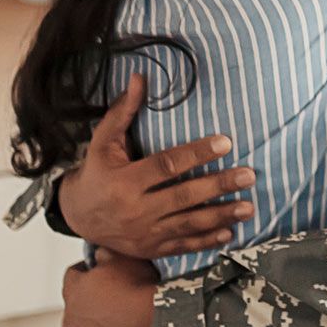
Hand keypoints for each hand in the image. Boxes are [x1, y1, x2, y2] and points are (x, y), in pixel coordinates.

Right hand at [58, 77, 255, 258]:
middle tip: (248, 175)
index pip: (167, 165)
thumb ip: (123, 112)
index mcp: (125, 181)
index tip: (226, 142)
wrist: (77, 215)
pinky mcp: (150, 249)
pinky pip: (182, 246)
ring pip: (188, 224)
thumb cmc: (96, 172)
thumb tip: (139, 78)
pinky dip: (207, 242)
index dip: (197, 153)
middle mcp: (136, 209)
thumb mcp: (103, 141)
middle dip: (218, 186)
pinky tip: (230, 232)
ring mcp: (144, 233)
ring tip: (249, 206)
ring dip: (221, 216)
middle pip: (183, 197)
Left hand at [60, 251, 157, 326]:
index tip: (97, 273)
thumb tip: (97, 252)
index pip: (73, 275)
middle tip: (110, 300)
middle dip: (88, 301)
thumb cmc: (142, 292)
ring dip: (85, 325)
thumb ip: (104, 253)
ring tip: (108, 323)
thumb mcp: (125, 258)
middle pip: (73, 304)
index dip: (87, 273)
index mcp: (76, 287)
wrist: (156, 325)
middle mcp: (71, 313)